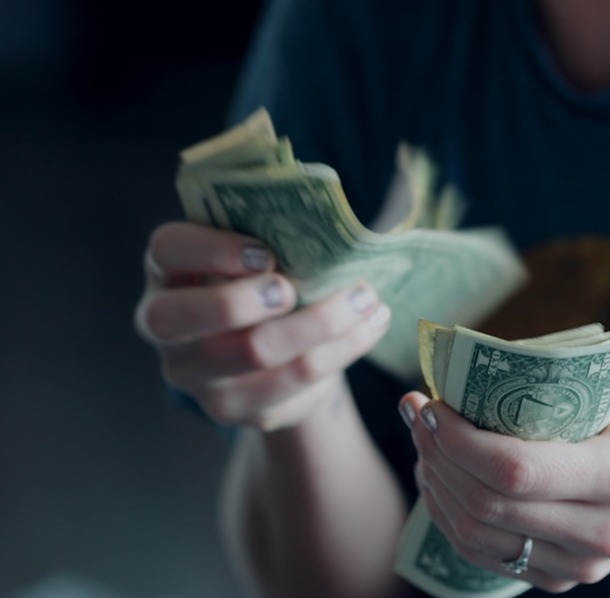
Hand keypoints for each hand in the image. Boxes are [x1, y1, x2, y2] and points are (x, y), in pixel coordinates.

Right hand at [134, 221, 390, 429]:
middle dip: (245, 299)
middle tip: (293, 289)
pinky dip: (342, 349)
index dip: (212, 249)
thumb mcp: (258, 252)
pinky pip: (295, 381)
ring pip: (255, 352)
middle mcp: (165, 327)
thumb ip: (272, 233)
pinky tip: (370, 325)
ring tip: (366, 298)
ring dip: (321, 322)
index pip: (167, 250)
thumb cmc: (266, 281)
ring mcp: (196, 376)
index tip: (265, 253)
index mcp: (168, 271)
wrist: (275, 349)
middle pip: (185, 318)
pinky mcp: (236, 409)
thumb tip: (328, 223)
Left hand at [400, 386, 609, 592]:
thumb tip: (462, 377)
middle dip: (436, 455)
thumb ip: (548, 392)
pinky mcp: (562, 579)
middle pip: (486, 505)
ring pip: (476, 536)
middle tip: (417, 414)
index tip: (430, 404)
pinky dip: (451, 515)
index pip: (514, 470)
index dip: (457, 439)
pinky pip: (485, 555)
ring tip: (424, 442)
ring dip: (435, 485)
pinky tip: (441, 478)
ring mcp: (580, 566)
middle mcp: (599, 532)